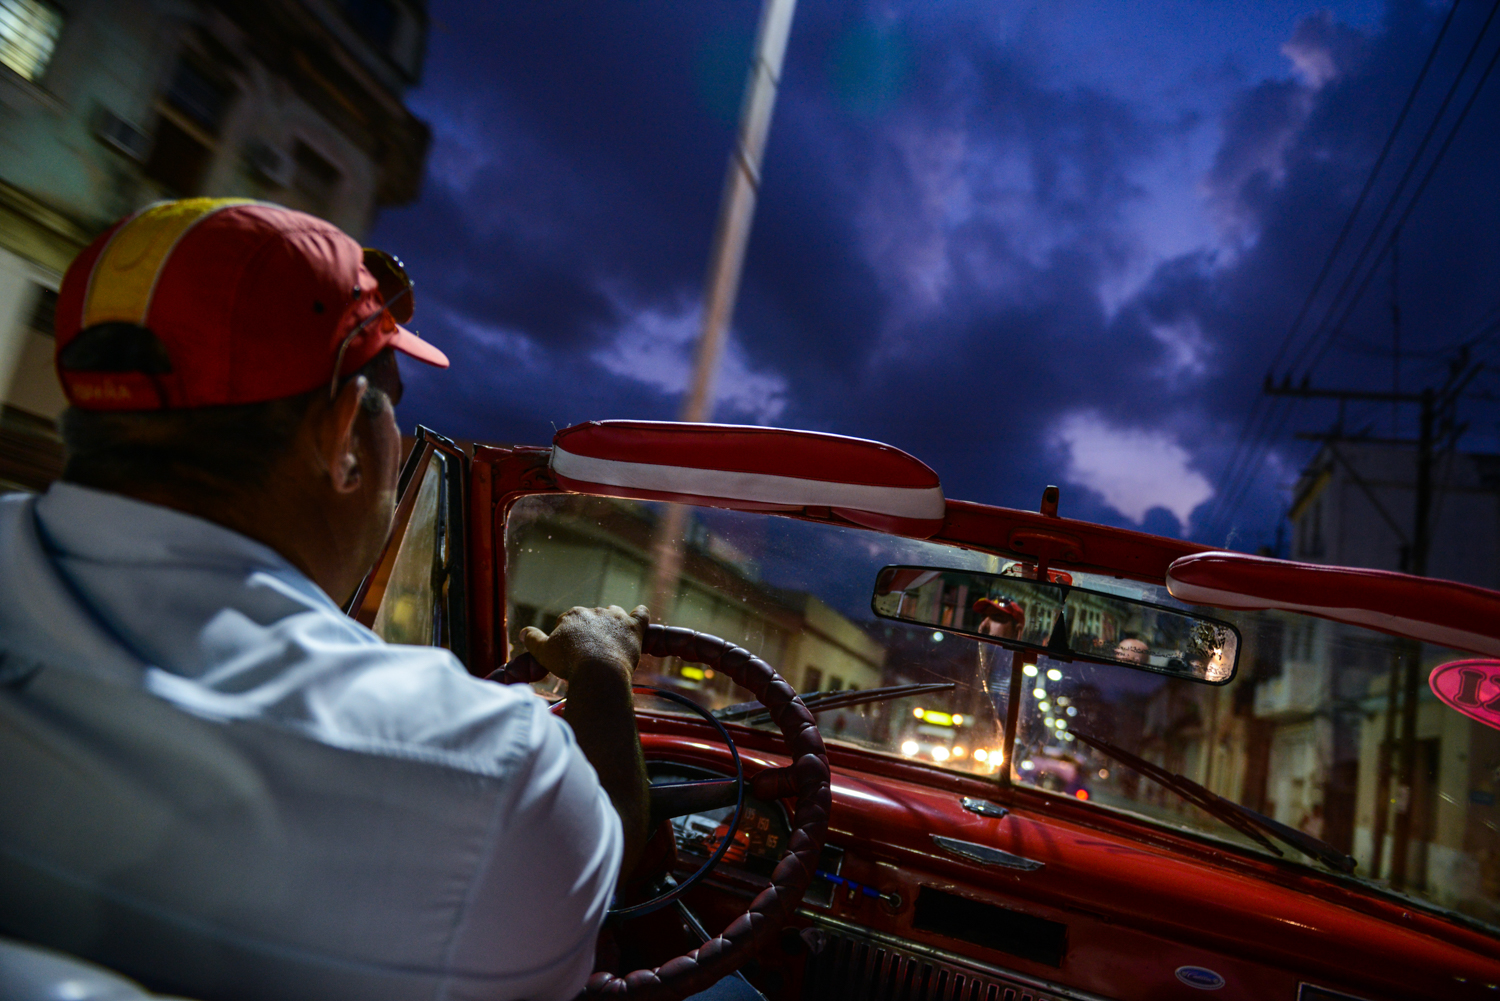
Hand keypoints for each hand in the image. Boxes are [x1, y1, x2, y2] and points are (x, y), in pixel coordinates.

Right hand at [521, 605, 649, 681]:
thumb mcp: (543, 653)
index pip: (570, 622)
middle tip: (589, 654)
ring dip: (612, 623)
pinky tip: (638, 616)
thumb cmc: (569, 663)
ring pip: (614, 614)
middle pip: (591, 618)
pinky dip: (640, 614)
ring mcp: (617, 618)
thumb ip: (532, 639)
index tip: (571, 653)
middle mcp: (595, 611)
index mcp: (573, 614)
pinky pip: (641, 613)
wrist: (599, 671)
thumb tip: (524, 632)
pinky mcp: (635, 627)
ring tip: (610, 641)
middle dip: (590, 632)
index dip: (569, 638)